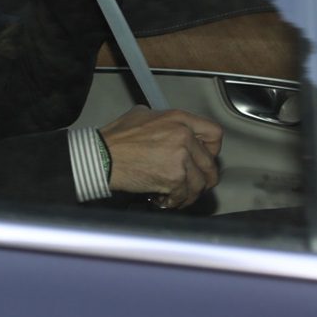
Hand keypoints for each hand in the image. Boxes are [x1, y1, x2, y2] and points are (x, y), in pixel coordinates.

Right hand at [100, 106, 223, 208]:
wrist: (102, 156)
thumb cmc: (115, 138)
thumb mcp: (140, 115)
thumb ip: (161, 120)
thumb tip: (168, 128)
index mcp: (178, 119)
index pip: (214, 133)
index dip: (212, 149)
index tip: (204, 157)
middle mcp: (184, 136)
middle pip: (209, 163)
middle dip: (201, 177)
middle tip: (191, 183)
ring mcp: (181, 158)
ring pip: (200, 183)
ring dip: (188, 193)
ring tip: (175, 195)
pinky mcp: (174, 178)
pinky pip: (184, 195)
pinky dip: (174, 201)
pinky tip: (163, 198)